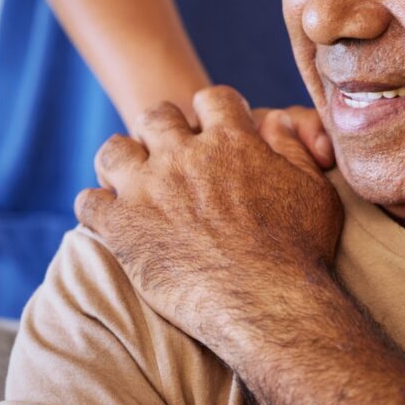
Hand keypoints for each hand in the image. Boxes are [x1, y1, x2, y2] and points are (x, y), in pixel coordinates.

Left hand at [75, 86, 343, 353]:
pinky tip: (111, 220)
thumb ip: (293, 149)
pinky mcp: (122, 226)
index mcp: (232, 140)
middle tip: (169, 156)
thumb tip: (276, 123)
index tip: (213, 129)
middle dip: (162, 130)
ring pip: (114, 150)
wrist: (268, 305)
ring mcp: (149, 188)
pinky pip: (89, 202)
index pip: (212, 98)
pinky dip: (97, 207)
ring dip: (122, 161)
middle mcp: (185, 155)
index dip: (213, 111)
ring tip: (131, 181)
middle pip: (158, 116)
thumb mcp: (314, 190)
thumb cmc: (300, 252)